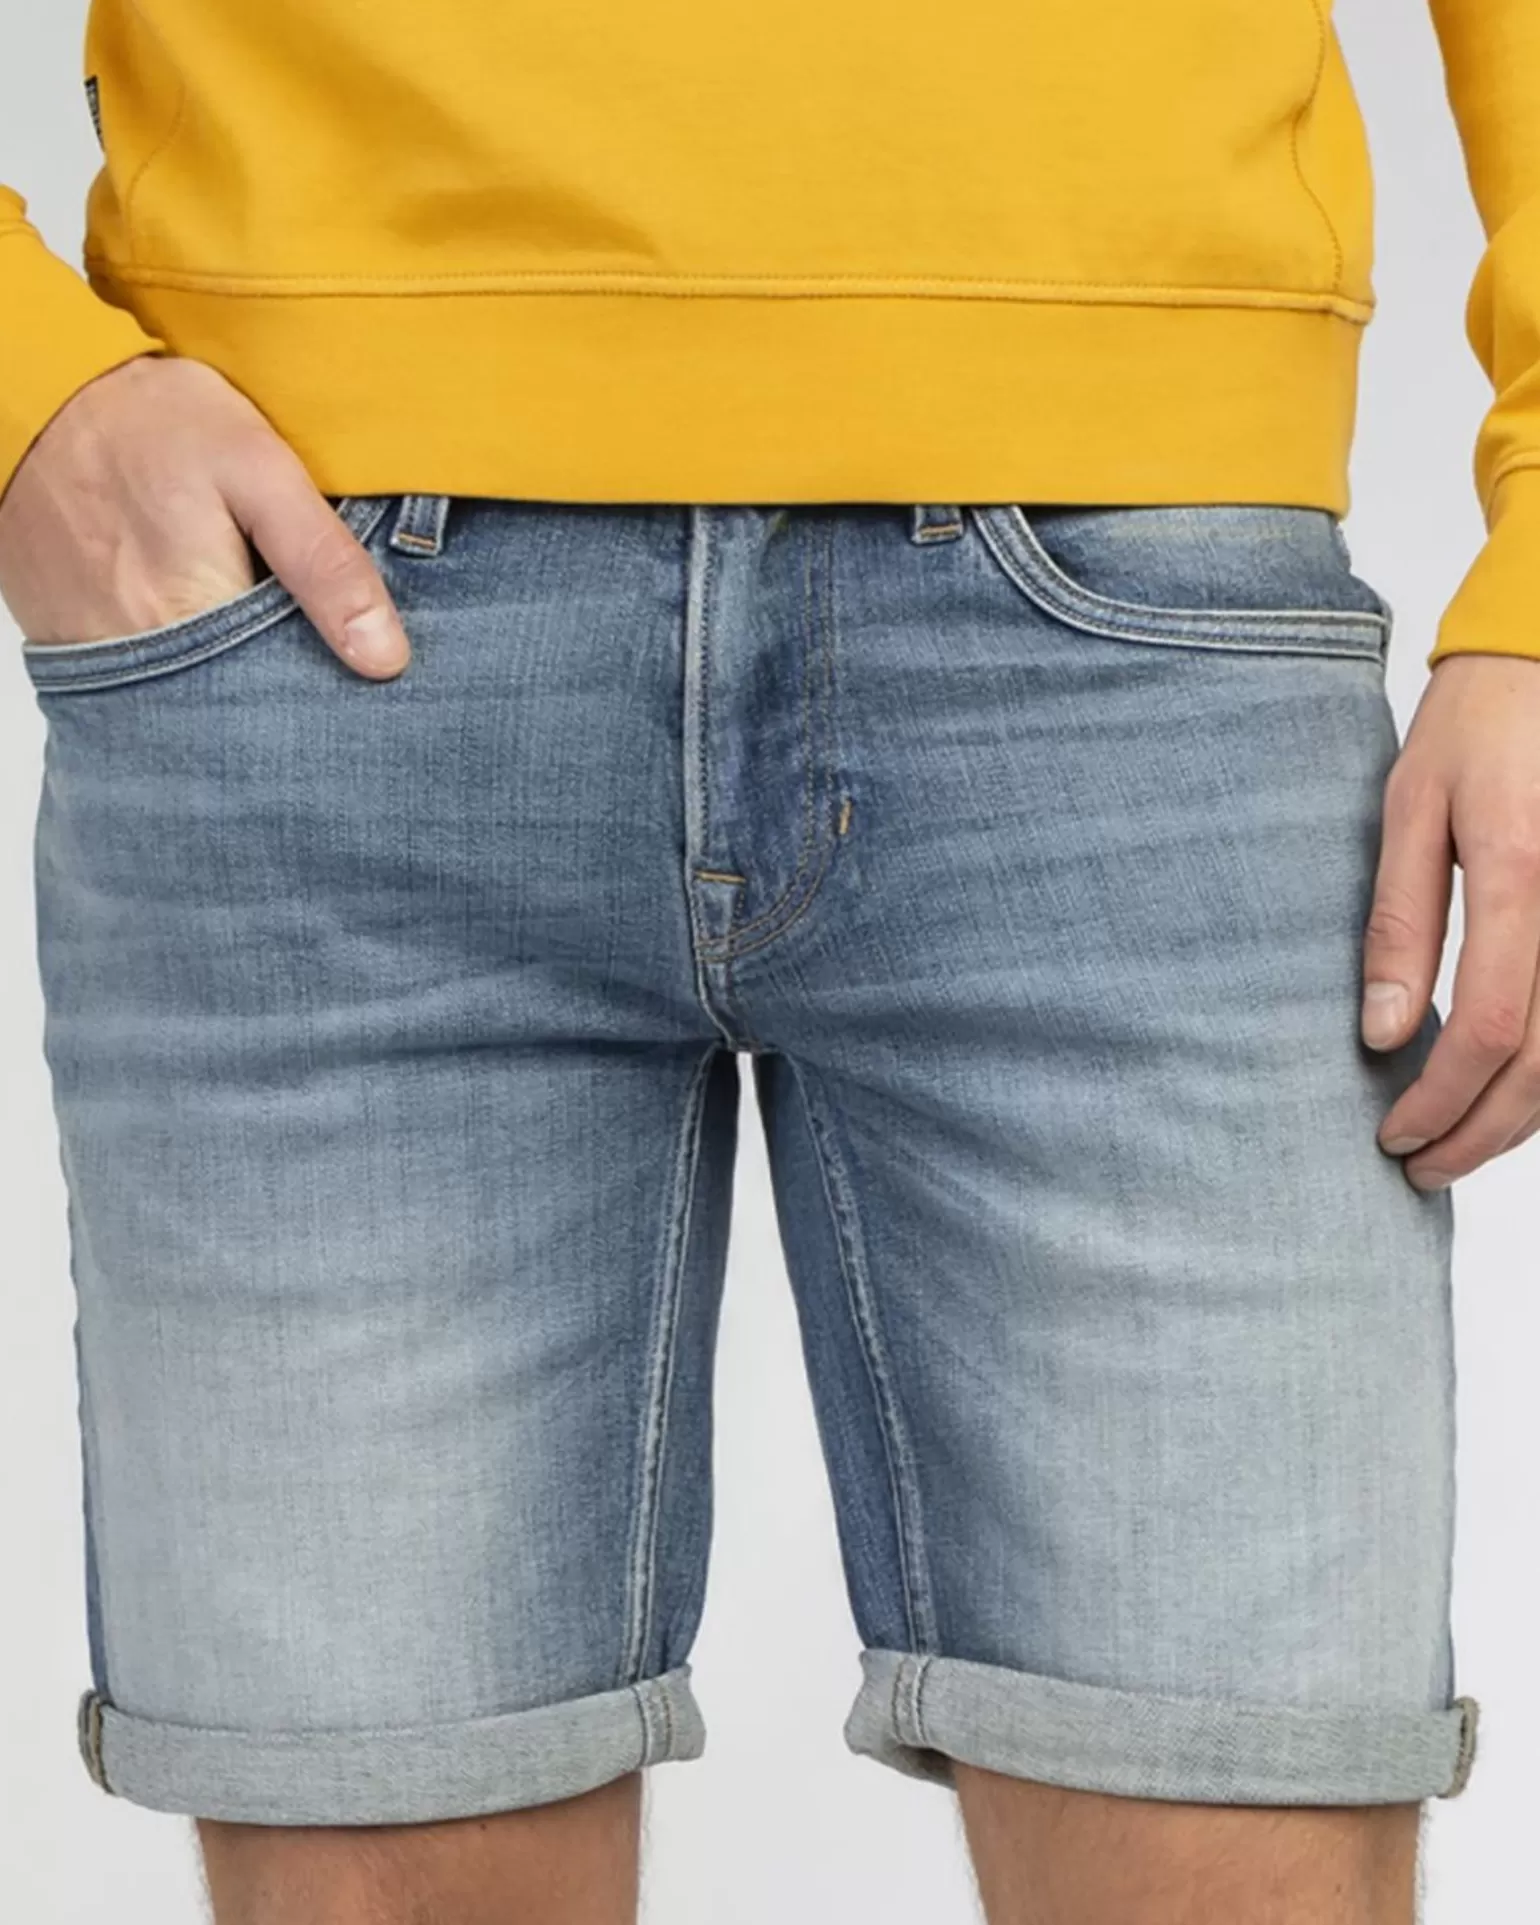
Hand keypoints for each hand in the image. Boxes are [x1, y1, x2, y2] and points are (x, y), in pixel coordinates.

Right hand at [0, 355, 408, 677]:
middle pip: (238, 711)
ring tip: (255, 620)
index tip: (358, 668)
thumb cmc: (148, 421)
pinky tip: (206, 619)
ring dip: (233, 676)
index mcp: (193, 620)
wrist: (35, 395)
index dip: (326, 684)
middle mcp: (140, 660)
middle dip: (283, 686)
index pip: (285, 699)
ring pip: (195, 700)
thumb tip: (386, 658)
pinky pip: (147, 681)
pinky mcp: (74, 645)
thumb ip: (324, 563)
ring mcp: (99, 658)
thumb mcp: (258, 470)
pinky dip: (186, 663)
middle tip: (305, 632)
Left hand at [1363, 653, 1539, 1188]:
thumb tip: (1381, 1032)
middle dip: (1481, 1132)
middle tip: (1418, 1169)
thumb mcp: (1409, 810)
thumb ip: (1398, 922)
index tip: (1391, 1134)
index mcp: (1520, 874)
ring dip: (1522, 1119)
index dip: (1441, 1099)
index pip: (1489, 1027)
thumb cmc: (1476, 728)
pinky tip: (1510, 1097)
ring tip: (1457, 1150)